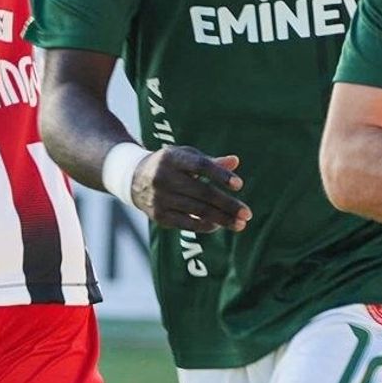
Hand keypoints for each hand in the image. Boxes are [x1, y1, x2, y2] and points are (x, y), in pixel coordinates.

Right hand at [131, 146, 251, 233]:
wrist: (133, 178)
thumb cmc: (170, 165)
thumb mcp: (186, 157)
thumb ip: (210, 161)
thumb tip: (235, 162)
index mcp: (173, 158)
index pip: (200, 165)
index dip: (220, 175)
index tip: (240, 185)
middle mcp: (164, 177)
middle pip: (203, 192)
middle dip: (228, 205)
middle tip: (247, 214)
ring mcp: (160, 198)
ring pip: (197, 210)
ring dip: (222, 219)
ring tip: (240, 224)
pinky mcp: (158, 215)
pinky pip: (186, 223)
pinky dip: (205, 225)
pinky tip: (218, 225)